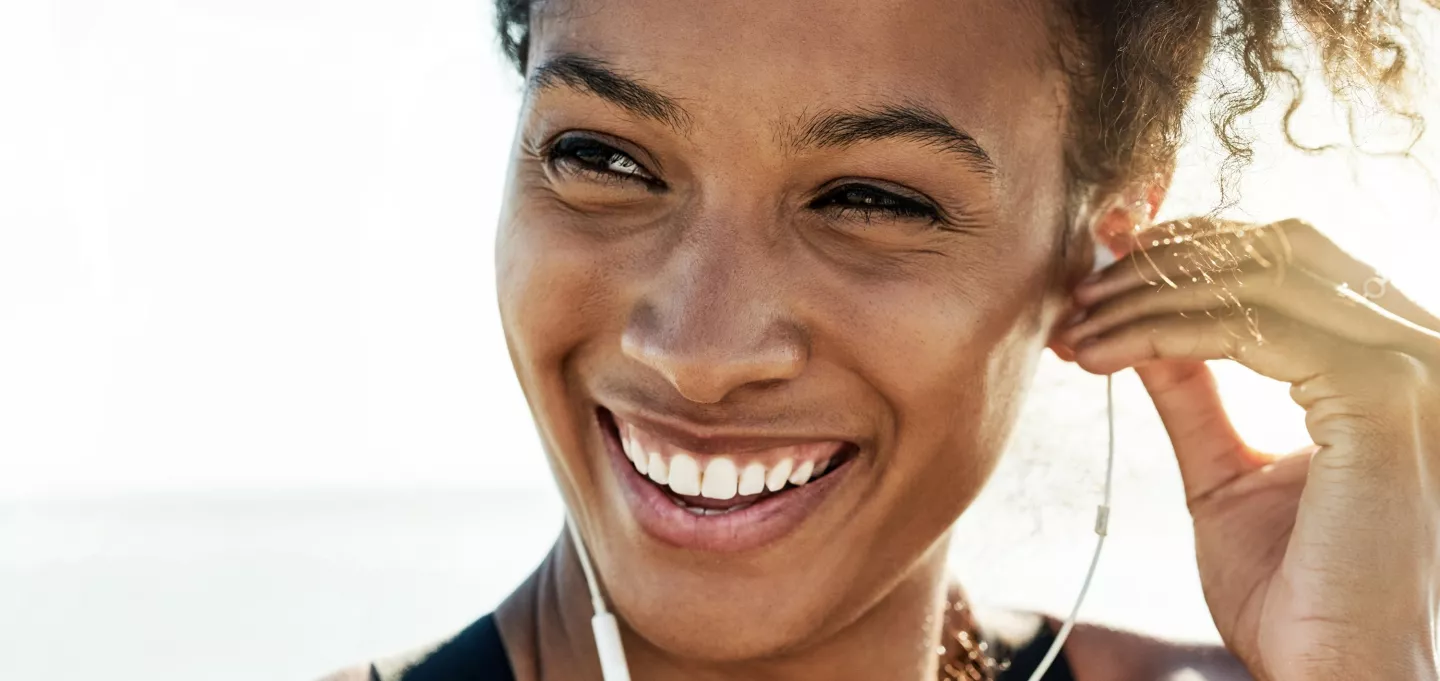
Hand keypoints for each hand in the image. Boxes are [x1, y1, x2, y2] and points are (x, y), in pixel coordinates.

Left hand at [1057, 218, 1439, 680]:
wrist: (1332, 671)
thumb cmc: (1294, 591)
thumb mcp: (1225, 472)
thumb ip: (1195, 393)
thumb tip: (1142, 330)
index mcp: (1391, 362)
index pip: (1292, 261)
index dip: (1191, 252)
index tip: (1103, 277)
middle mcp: (1417, 349)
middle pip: (1275, 250)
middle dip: (1160, 264)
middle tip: (1079, 296)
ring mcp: (1410, 367)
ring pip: (1252, 279)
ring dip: (1145, 296)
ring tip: (1078, 330)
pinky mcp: (1381, 396)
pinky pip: (1245, 329)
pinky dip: (1159, 331)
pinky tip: (1105, 355)